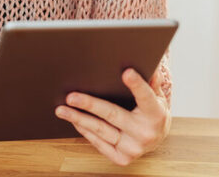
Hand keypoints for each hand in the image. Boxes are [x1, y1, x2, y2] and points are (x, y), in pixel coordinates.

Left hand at [55, 67, 170, 165]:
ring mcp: (133, 148)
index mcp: (155, 114)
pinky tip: (73, 120)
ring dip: (78, 118)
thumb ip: (150, 80)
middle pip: (112, 115)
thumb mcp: (156, 94)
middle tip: (71, 97)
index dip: (136, 84)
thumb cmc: (152, 110)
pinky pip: (99, 143)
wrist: (156, 138)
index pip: (145, 96)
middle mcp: (145, 133)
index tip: (126, 72)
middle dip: (89, 104)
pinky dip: (84, 130)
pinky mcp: (122, 158)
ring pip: (100, 130)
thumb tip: (146, 61)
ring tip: (61, 110)